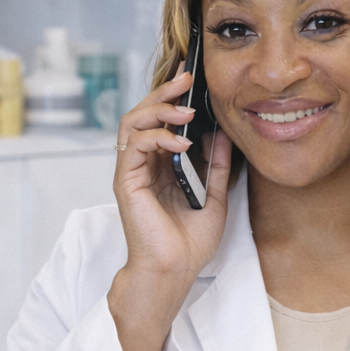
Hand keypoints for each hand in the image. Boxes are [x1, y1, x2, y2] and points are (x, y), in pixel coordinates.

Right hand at [107, 68, 234, 350]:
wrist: (174, 271)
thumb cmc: (189, 243)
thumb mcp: (216, 196)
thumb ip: (219, 165)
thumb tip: (223, 134)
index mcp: (161, 166)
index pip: (161, 120)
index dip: (173, 97)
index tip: (194, 79)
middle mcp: (143, 164)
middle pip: (143, 113)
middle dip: (164, 92)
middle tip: (187, 79)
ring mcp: (132, 172)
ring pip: (132, 123)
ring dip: (159, 110)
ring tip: (186, 110)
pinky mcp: (126, 182)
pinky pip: (134, 146)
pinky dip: (157, 137)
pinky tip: (182, 142)